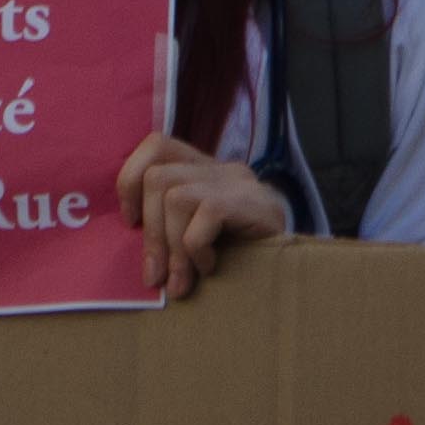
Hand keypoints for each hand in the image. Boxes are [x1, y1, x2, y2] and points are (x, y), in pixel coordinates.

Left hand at [119, 135, 285, 301]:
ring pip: (176, 197)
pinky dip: (197, 247)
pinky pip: (206, 213)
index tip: (132, 223)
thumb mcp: (195, 235)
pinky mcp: (251, 202)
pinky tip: (209, 267)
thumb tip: (135, 248)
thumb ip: (168, 228)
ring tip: (182, 279)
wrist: (293, 267)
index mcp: (202, 170)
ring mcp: (238, 182)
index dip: (131, 180)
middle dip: (151, 234)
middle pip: (158, 178)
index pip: (156, 146)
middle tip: (155, 276)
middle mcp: (220, 168)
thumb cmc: (238, 257)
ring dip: (172, 247)